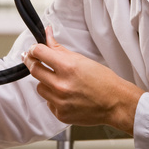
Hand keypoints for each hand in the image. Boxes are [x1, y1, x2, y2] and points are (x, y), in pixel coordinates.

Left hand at [23, 28, 143, 133]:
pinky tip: (67, 95)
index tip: (34, 49)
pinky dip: (54, 97)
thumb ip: (59, 48)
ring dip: (45, 82)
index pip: (39, 52)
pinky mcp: (60, 114)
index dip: (34, 48)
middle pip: (34, 69)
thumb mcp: (81, 59)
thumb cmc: (103, 80)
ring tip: (60, 81)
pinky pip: (48, 102)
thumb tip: (47, 34)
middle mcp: (61, 85)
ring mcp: (60, 101)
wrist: (115, 103)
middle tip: (35, 60)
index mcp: (68, 67)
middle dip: (33, 62)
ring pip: (40, 87)